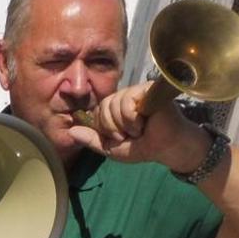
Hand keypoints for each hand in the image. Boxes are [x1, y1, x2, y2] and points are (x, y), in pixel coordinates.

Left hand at [68, 81, 208, 170]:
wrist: (168, 148)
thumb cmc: (144, 146)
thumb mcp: (111, 147)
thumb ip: (92, 140)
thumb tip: (70, 132)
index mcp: (115, 107)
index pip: (96, 111)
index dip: (105, 127)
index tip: (121, 136)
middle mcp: (125, 96)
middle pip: (103, 107)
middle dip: (114, 127)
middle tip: (131, 134)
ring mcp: (137, 91)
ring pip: (114, 104)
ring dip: (125, 124)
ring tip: (140, 129)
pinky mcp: (148, 89)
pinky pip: (126, 102)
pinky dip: (132, 118)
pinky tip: (145, 121)